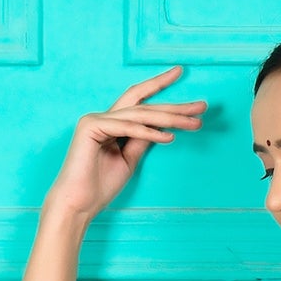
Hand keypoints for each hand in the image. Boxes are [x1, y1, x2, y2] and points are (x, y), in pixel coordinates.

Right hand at [45, 66, 206, 223]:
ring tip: (194, 122)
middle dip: (175, 106)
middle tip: (202, 105)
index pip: (140, 101)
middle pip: (145, 105)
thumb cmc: (100, 186)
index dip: (161, 87)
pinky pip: (127, 127)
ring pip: (140, 115)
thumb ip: (141, 141)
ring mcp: (96, 119)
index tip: (182, 76)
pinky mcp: (91, 127)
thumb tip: (163, 128)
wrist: (77, 203)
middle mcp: (103, 116)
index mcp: (111, 122)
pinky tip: (169, 137)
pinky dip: (149, 132)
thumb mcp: (129, 160)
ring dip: (170, 118)